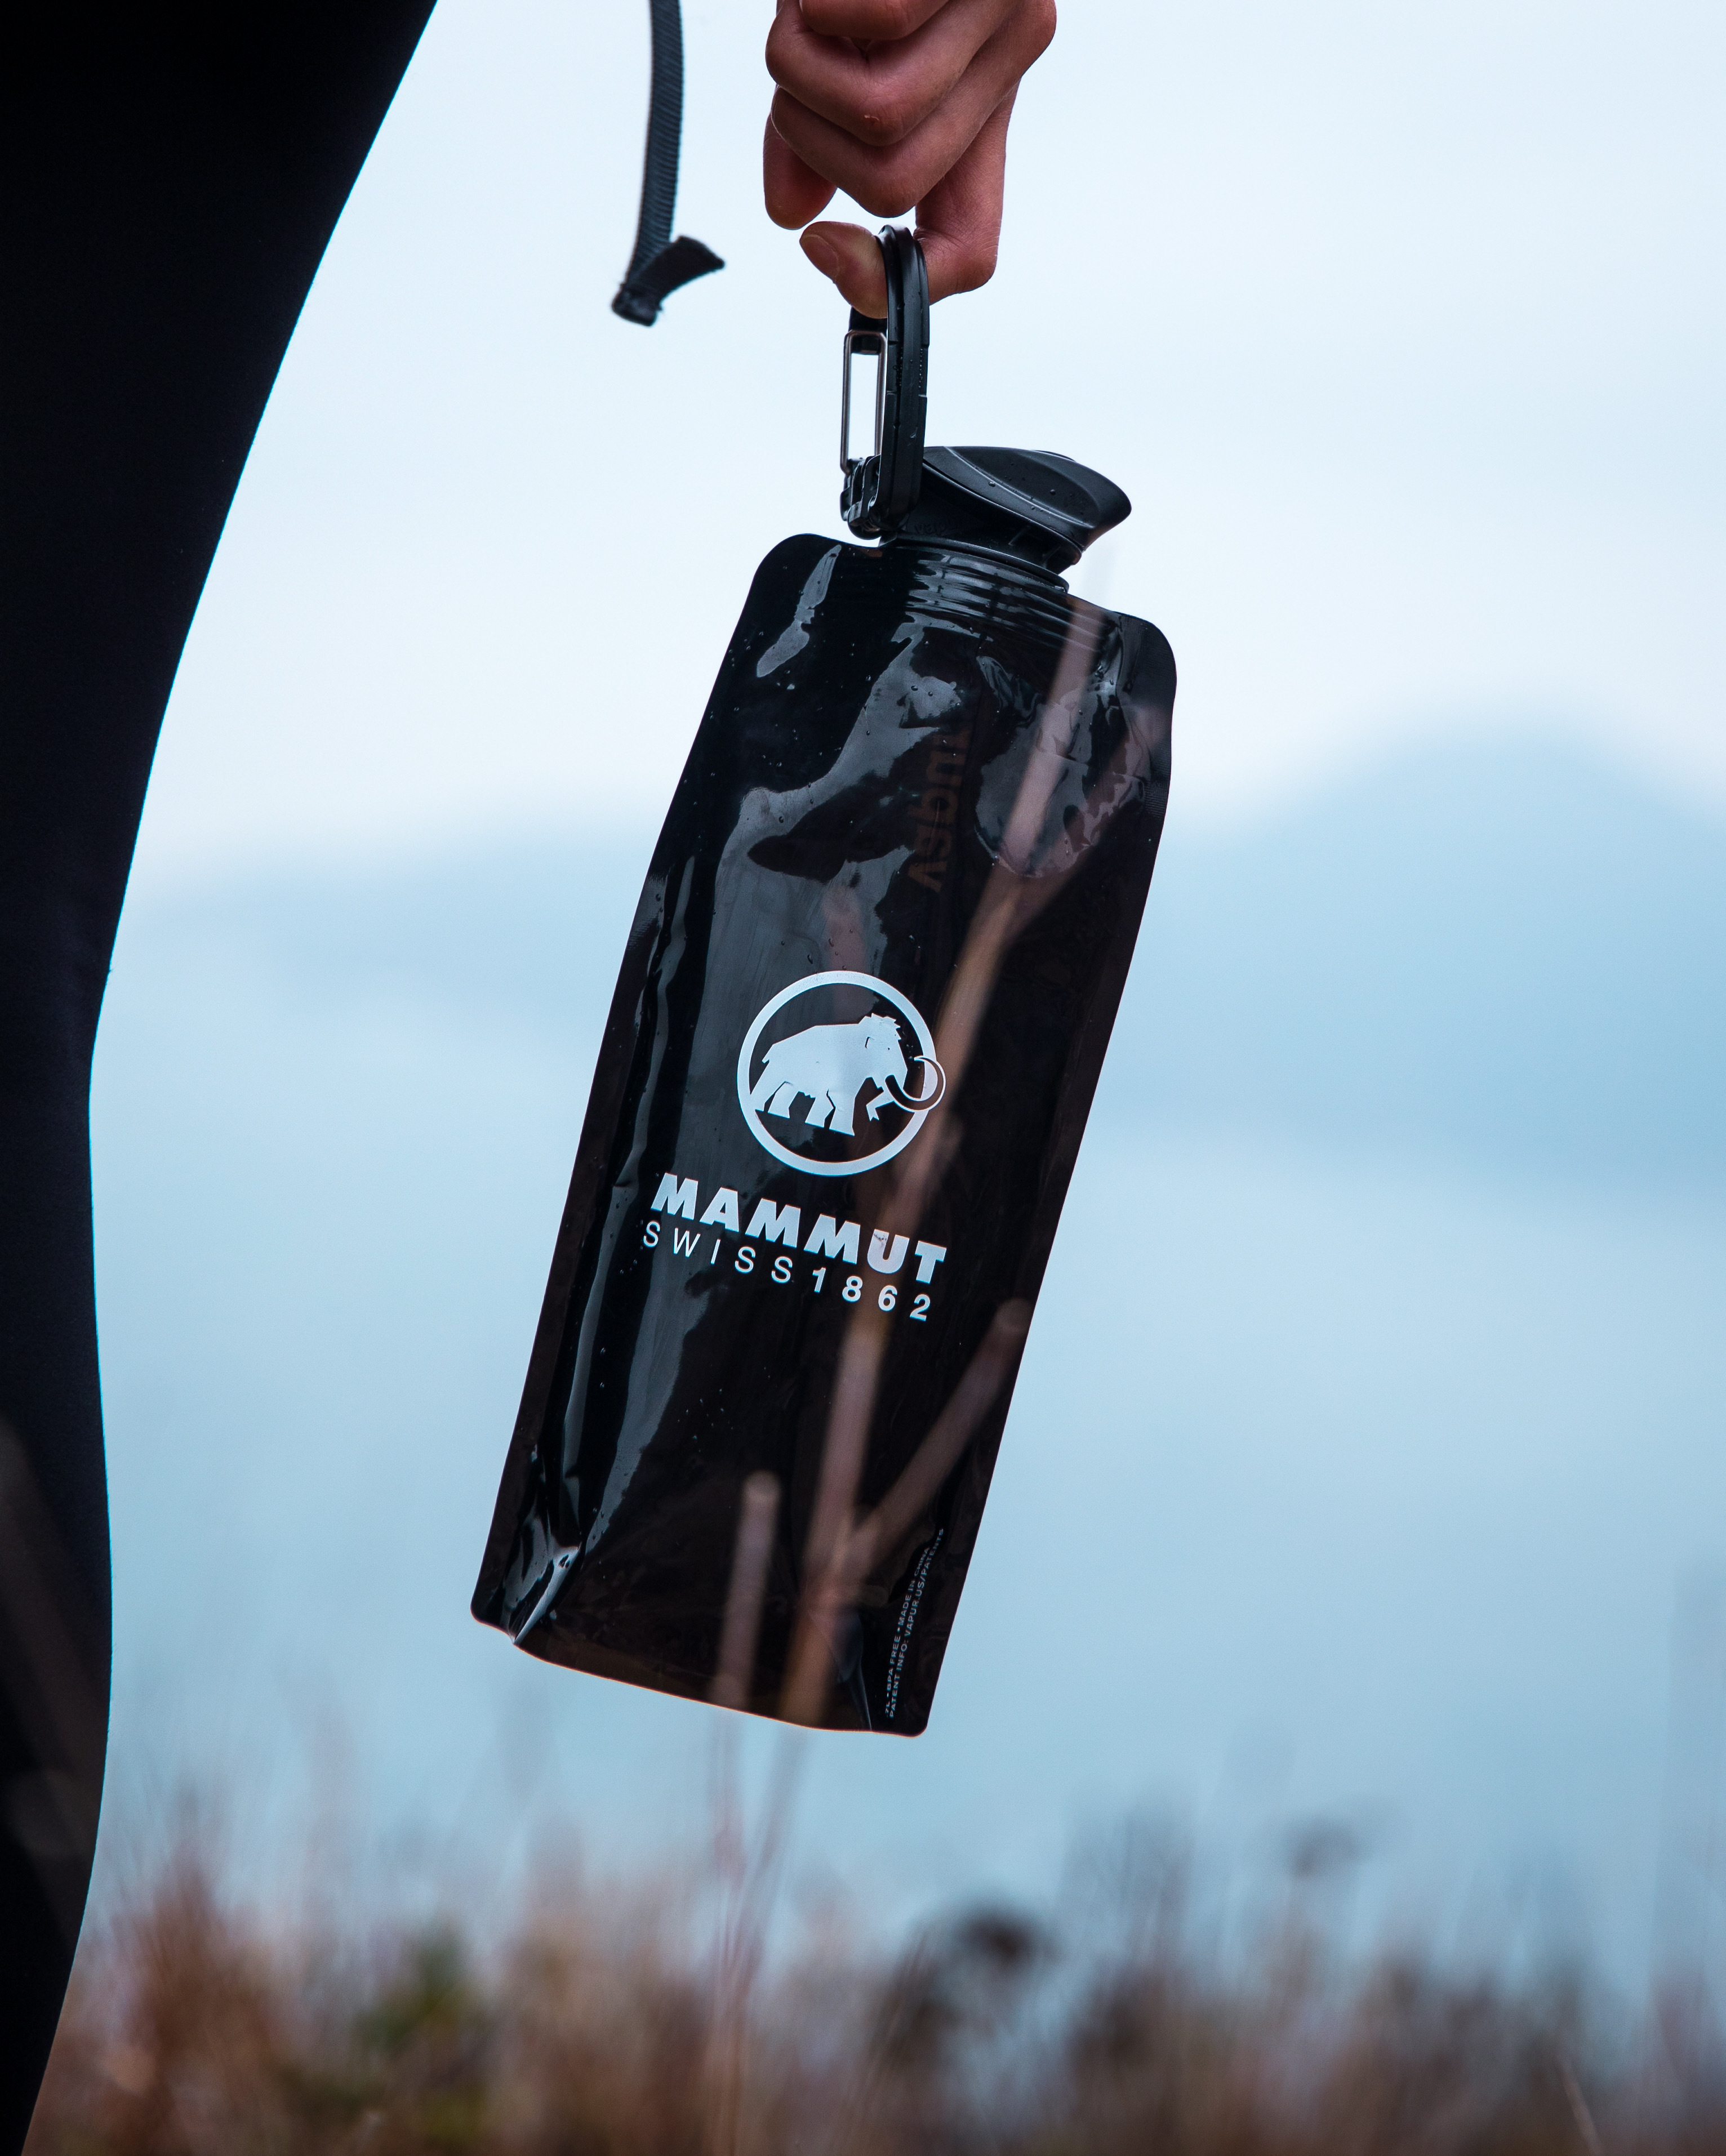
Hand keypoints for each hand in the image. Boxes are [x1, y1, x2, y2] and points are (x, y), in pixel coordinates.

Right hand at [763, 0, 1055, 310]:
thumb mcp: (843, 51)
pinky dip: (817, 6)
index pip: (970, 248)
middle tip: (796, 71)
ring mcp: (1003, 12)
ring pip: (881, 114)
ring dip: (800, 71)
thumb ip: (821, 133)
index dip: (887, 284)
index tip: (818, 247)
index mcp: (983, 97)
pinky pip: (879, 21)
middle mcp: (1007, 59)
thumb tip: (789, 213)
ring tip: (803, 13)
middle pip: (895, 184)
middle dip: (809, 142)